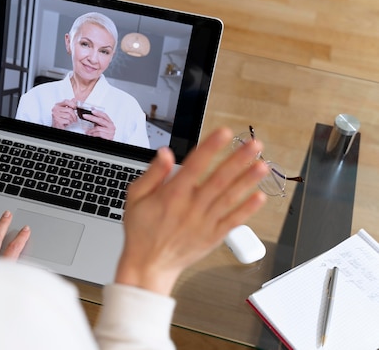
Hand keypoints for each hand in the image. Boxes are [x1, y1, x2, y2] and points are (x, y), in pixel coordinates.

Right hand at [51, 99, 77, 128]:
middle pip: (69, 110)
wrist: (56, 126)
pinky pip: (67, 121)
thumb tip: (74, 99)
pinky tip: (66, 123)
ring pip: (69, 116)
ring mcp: (56, 114)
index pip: (66, 101)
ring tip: (70, 121)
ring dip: (71, 120)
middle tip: (74, 118)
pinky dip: (69, 123)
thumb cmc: (61, 118)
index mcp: (57, 105)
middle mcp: (56, 109)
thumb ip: (69, 104)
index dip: (72, 104)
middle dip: (74, 115)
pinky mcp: (57, 120)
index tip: (75, 107)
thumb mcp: (65, 110)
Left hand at [82, 109, 114, 140]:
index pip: (104, 115)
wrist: (106, 144)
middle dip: (91, 117)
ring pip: (98, 128)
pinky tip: (91, 135)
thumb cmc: (104, 135)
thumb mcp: (101, 126)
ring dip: (91, 130)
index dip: (98, 112)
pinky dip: (93, 134)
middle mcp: (111, 126)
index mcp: (110, 122)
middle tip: (85, 116)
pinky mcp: (109, 137)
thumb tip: (92, 111)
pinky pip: (99, 134)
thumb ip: (97, 120)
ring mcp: (110, 132)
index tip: (92, 110)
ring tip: (87, 132)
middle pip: (100, 120)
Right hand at [115, 127, 268, 294]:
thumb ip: (153, 174)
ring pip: (230, 197)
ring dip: (247, 181)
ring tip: (262, 166)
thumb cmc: (142, 231)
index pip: (195, 165)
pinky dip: (247, 209)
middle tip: (254, 144)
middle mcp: (191, 207)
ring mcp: (205, 222)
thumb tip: (165, 154)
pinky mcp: (213, 236)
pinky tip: (259, 197)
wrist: (149, 265)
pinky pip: (233, 221)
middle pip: (219, 179)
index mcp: (173, 195)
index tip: (224, 133)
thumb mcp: (135, 197)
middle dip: (238, 159)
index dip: (211, 147)